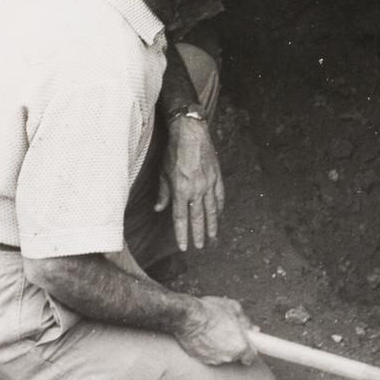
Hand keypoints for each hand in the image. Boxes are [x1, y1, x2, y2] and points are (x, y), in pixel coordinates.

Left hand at [155, 115, 223, 250]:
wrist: (190, 132)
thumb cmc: (173, 151)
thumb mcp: (163, 172)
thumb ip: (163, 193)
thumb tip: (159, 209)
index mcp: (180, 189)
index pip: (181, 218)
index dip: (182, 234)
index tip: (184, 247)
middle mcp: (196, 189)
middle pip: (198, 217)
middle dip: (199, 234)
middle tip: (201, 246)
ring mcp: (208, 183)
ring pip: (212, 209)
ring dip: (212, 224)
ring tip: (213, 236)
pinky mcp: (217, 175)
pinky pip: (220, 195)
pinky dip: (220, 206)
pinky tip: (220, 214)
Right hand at [176, 295, 257, 365]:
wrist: (187, 316)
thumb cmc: (210, 311)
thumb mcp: (234, 308)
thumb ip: (244, 320)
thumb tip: (249, 326)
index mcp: (240, 345)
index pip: (252, 355)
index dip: (250, 347)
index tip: (248, 342)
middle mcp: (228, 356)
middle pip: (236, 354)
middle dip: (234, 344)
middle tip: (228, 331)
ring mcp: (214, 359)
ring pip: (222, 355)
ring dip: (221, 346)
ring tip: (213, 331)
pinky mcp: (201, 359)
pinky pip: (209, 355)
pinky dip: (208, 348)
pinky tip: (204, 336)